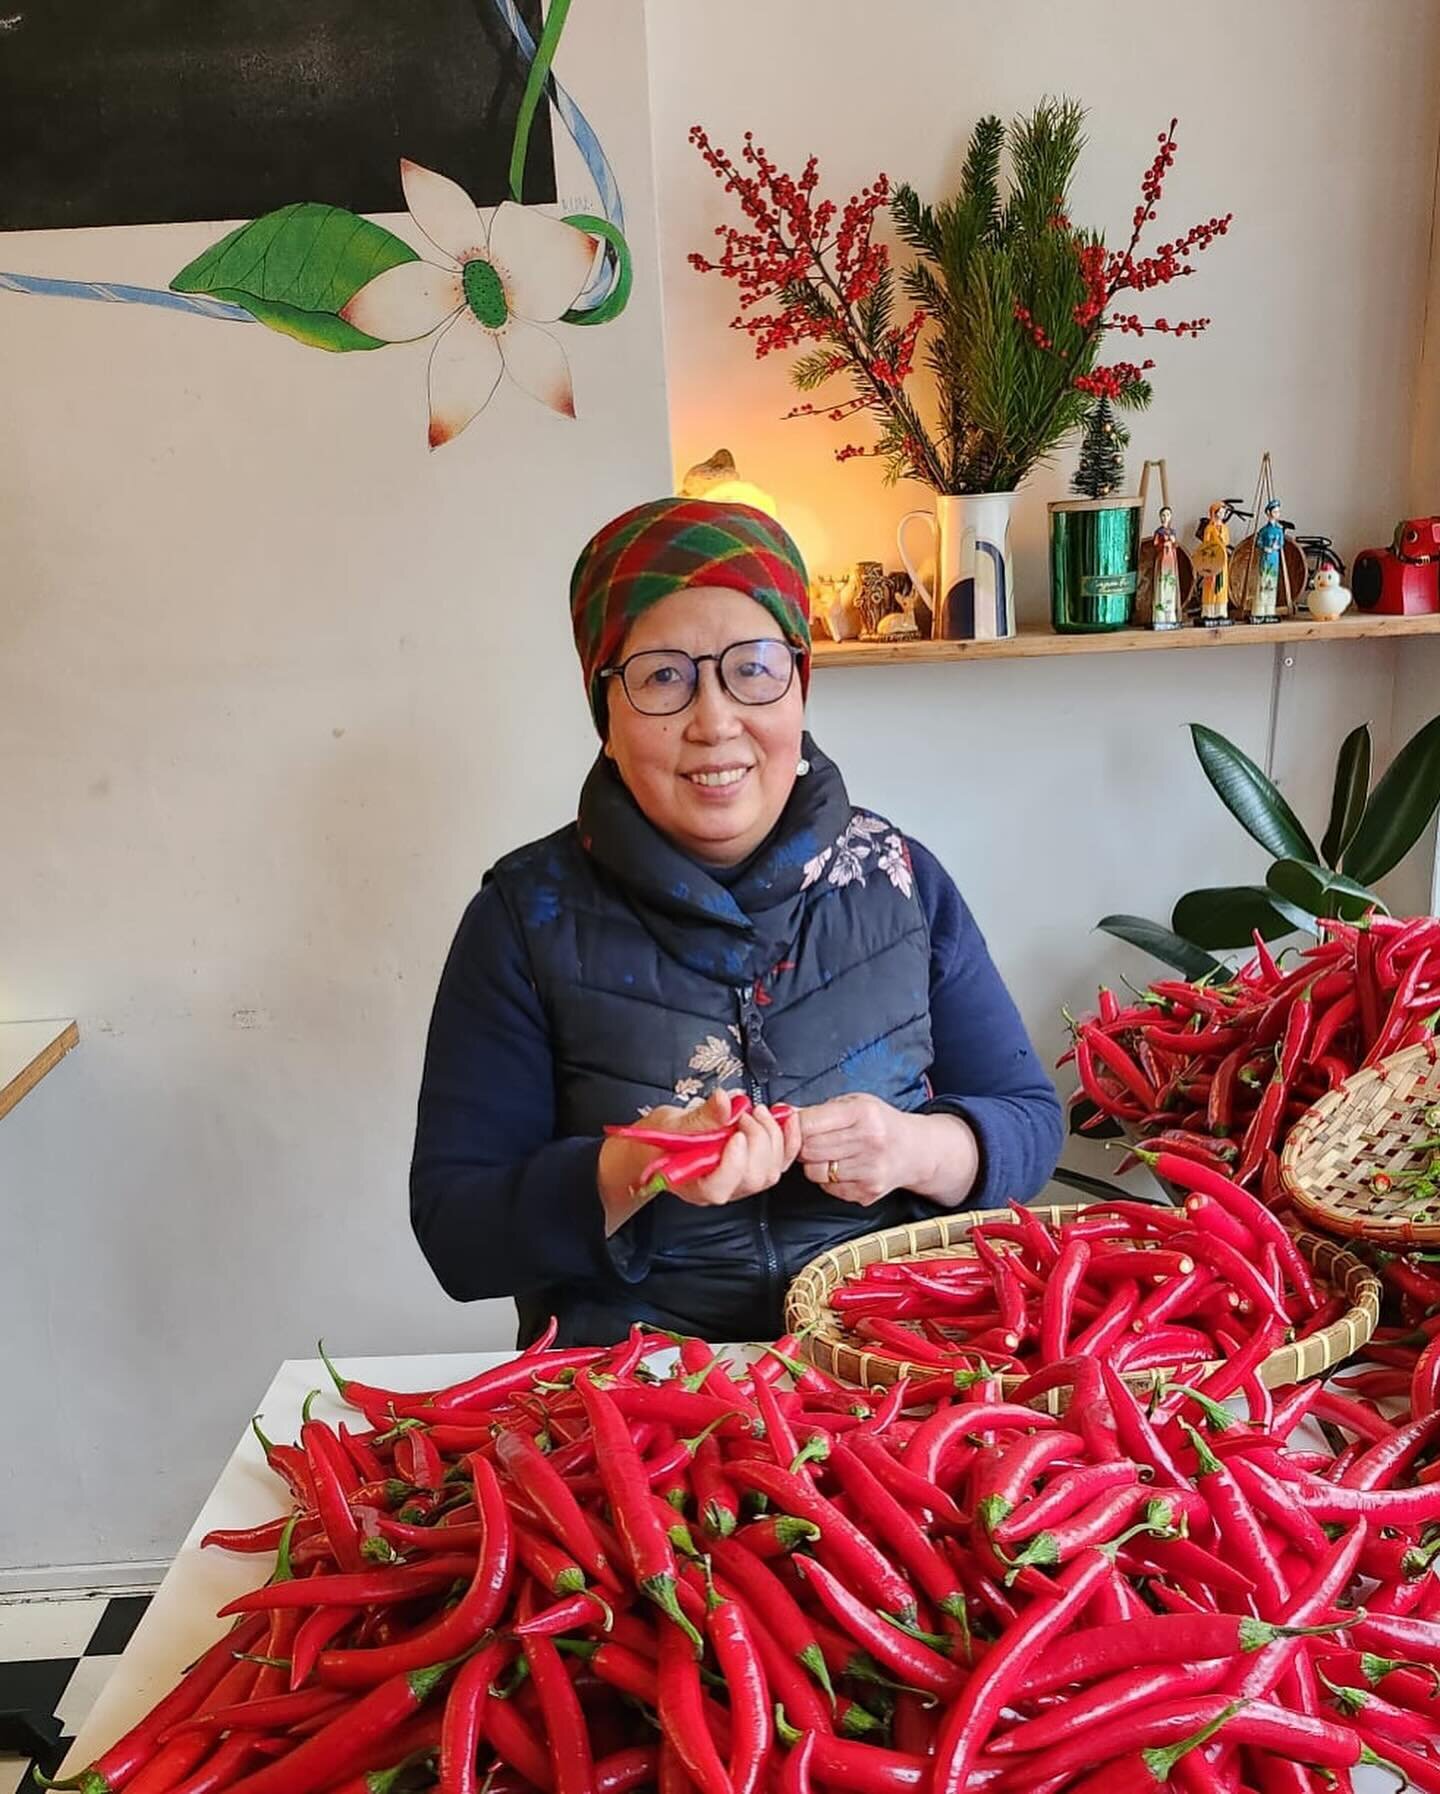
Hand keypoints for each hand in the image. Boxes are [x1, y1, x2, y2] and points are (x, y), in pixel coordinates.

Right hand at [597, 1089, 800, 1231]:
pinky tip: (786, 1118)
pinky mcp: (754, 1168)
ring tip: (758, 1112)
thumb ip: (699, 1117)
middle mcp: (723, 1190)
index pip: (720, 1188)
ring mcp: (741, 1182)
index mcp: (695, 1185)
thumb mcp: (670, 1124)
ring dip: (772, 1137)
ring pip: (770, 1172)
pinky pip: (781, 1162)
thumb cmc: (659, 1141)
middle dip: (757, 1139)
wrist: (660, 1147)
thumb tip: (724, 1100)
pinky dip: (789, 1139)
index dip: (734, 1164)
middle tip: (745, 1112)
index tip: (736, 1135)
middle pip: (752, 1178)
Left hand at [799, 1094, 977, 1207]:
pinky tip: (843, 1167)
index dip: (793, 1125)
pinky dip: (828, 1179)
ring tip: (830, 1153)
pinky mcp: (868, 1193)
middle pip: (809, 1149)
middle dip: (802, 1145)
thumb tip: (780, 1113)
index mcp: (863, 1113)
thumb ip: (817, 1110)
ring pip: (814, 1172)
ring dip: (814, 1163)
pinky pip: (828, 1188)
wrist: (915, 1151)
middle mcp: (869, 1142)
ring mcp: (870, 1170)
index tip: (791, 1125)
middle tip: (811, 1140)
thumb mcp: (853, 1104)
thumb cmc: (880, 1123)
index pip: (808, 1123)